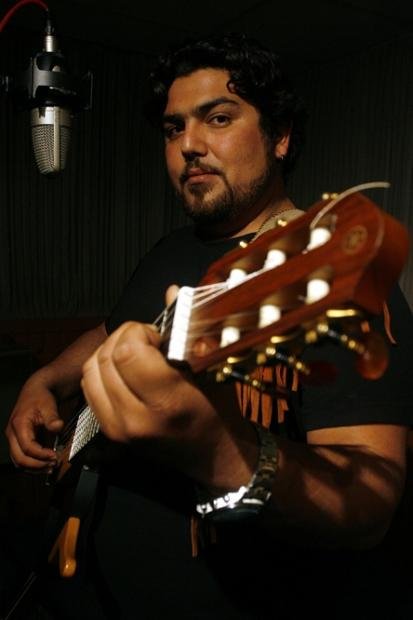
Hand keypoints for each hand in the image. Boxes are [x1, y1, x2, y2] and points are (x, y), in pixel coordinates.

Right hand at [5, 380, 62, 469]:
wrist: (36, 391)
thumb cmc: (40, 397)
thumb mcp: (48, 404)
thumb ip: (52, 418)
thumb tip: (57, 427)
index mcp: (19, 425)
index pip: (27, 447)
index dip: (41, 455)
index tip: (54, 456)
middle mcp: (13, 434)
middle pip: (20, 458)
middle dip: (37, 465)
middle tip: (53, 465)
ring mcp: (14, 439)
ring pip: (19, 461)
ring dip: (34, 468)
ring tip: (50, 467)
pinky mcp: (19, 441)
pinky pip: (22, 458)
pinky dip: (33, 464)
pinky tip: (45, 464)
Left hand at [81, 320, 257, 487]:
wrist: (212, 455)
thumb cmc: (218, 410)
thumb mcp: (211, 368)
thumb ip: (187, 329)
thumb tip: (172, 291)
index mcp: (167, 402)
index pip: (128, 351)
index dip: (139, 331)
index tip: (158, 336)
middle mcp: (136, 418)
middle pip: (105, 358)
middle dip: (124, 337)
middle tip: (148, 342)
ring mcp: (119, 429)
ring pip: (92, 371)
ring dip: (110, 352)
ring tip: (135, 354)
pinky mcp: (110, 432)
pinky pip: (91, 388)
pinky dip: (102, 371)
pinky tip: (124, 370)